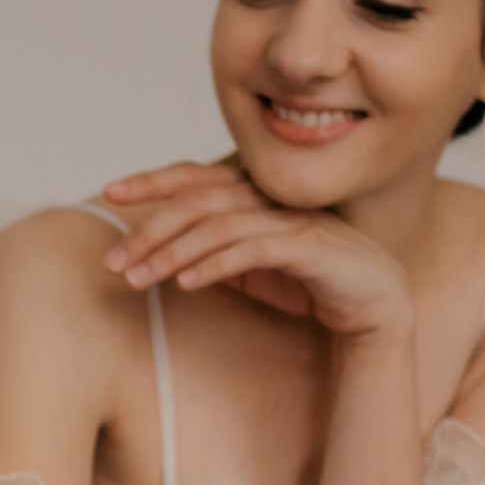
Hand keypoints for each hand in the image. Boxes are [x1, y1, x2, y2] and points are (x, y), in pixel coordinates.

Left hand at [101, 159, 412, 338]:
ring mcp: (292, 219)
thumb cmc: (312, 283)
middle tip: (112, 262)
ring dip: (171, 253)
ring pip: (218, 225)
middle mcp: (272, 197)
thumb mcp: (252, 267)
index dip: (152, 179)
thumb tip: (166, 253)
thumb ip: (216, 251)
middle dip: (149, 230)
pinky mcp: (311, 247)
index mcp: (256, 194)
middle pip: (197, 200)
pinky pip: (253, 250)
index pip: (195, 176)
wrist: (375, 308)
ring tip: (136, 279)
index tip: (110, 191)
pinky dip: (215, 265)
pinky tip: (185, 283)